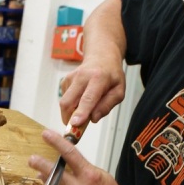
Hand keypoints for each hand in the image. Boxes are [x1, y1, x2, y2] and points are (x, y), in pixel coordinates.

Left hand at [29, 129, 134, 184]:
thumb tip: (63, 164)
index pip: (69, 153)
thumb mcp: (101, 176)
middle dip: (40, 163)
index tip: (45, 134)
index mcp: (90, 176)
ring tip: (40, 175)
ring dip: (43, 181)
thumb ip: (81, 169)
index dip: (55, 141)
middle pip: (53, 172)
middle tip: (32, 159)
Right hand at [58, 0, 126, 127]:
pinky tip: (81, 99)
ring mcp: (71, 78)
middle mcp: (82, 76)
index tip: (74, 123)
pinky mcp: (65, 81)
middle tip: (75, 129)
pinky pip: (65, 99)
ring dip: (71, 112)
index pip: (88, 98)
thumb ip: (107, 105)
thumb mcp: (119, 91)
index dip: (81, 112)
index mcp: (98, 78)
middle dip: (68, 118)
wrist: (101, 56)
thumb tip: (93, 118)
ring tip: (84, 109)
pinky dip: (72, 105)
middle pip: (68, 101)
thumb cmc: (112, 76)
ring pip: (64, 102)